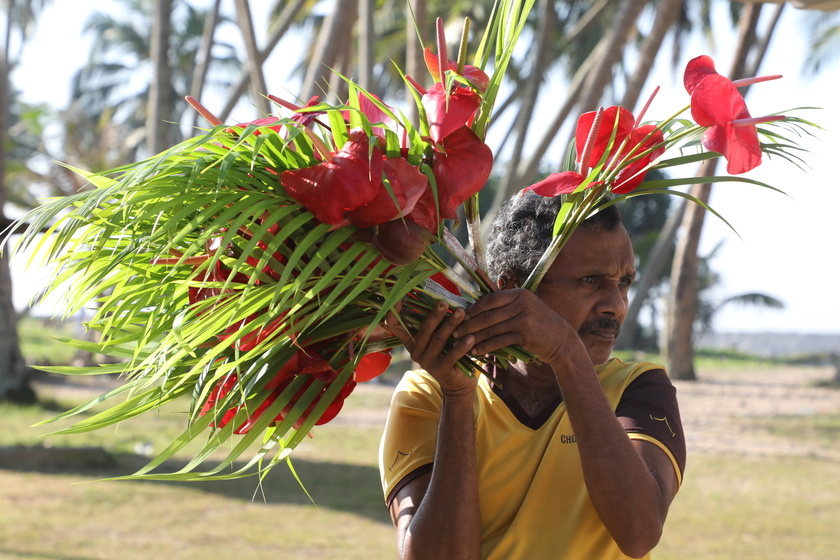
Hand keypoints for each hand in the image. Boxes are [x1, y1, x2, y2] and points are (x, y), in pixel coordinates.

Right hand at [385, 301, 476, 397]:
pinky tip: (471, 337)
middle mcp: (416, 352)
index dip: (394, 313)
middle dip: (435, 315)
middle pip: (424, 329)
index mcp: (412, 341)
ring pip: (439, 339)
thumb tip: (442, 297)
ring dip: (451, 325)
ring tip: (462, 313)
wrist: (458, 384)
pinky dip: (462, 346)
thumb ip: (436, 322)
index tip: (397, 297)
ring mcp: (427, 362)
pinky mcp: (441, 370)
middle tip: (444, 303)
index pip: (396, 327)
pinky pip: (452, 355)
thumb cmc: (449, 352)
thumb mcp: (439, 338)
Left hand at [453, 288, 574, 363]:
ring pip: (492, 329)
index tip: (461, 316)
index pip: (490, 299)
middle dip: (469, 324)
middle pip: (488, 315)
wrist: (561, 340)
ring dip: (474, 337)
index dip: (473, 308)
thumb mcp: (525, 308)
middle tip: (455, 332)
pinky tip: (476, 351)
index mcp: (519, 294)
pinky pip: (499, 341)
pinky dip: (485, 347)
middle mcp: (522, 304)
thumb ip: (505, 306)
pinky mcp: (526, 335)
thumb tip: (475, 307)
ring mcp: (524, 319)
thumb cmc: (538, 325)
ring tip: (461, 343)